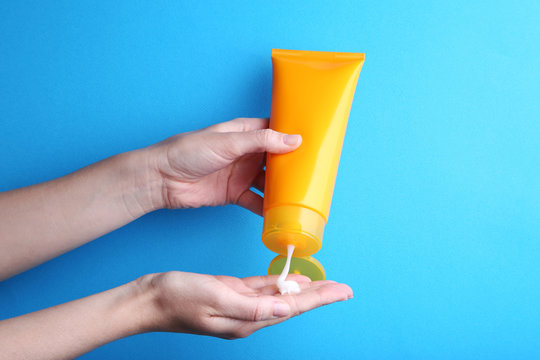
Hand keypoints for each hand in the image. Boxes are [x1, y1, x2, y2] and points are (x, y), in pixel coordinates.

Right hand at [141, 271, 352, 338]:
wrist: (151, 299)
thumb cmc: (178, 298)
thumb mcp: (216, 298)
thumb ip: (253, 305)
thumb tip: (286, 308)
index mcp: (247, 320)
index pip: (293, 308)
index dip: (320, 299)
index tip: (343, 292)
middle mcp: (249, 316)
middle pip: (292, 304)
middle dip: (320, 296)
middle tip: (345, 288)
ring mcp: (241, 305)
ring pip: (280, 296)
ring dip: (304, 290)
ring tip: (326, 285)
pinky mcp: (232, 293)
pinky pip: (263, 288)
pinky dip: (280, 283)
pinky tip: (292, 279)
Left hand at [146, 118, 301, 214]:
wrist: (162, 180)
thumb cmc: (188, 152)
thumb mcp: (228, 142)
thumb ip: (261, 142)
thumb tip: (294, 140)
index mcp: (244, 133)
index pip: (275, 131)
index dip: (293, 135)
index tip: (315, 142)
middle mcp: (245, 153)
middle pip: (276, 159)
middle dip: (293, 166)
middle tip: (315, 173)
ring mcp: (240, 174)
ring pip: (269, 182)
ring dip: (283, 189)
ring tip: (303, 195)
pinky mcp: (234, 194)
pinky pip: (256, 201)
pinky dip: (267, 208)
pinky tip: (280, 214)